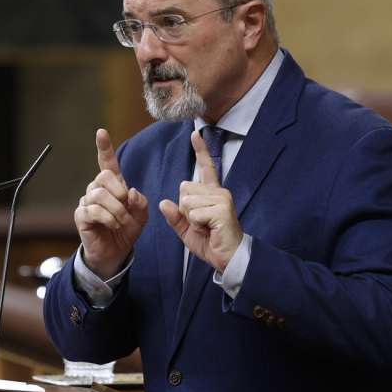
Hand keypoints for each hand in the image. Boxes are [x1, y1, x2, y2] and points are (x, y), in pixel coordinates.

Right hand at [75, 129, 148, 279]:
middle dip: (119, 191)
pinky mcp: (81, 215)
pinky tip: (112, 225)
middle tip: (126, 207)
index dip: (104, 147)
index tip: (101, 132)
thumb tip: (132, 192)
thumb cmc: (126, 230)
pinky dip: (108, 218)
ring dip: (116, 210)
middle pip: (103, 176)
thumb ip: (141, 203)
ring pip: (100, 194)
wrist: (115, 253)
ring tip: (121, 222)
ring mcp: (87, 202)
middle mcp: (97, 190)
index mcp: (112, 186)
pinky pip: (93, 210)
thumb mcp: (141, 216)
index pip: (106, 163)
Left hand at [159, 130, 242, 271]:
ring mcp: (222, 199)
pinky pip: (194, 213)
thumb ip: (175, 217)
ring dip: (191, 219)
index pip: (204, 168)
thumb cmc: (210, 242)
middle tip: (200, 223)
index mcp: (211, 193)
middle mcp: (218, 191)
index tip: (194, 134)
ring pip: (187, 201)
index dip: (200, 150)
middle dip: (185, 209)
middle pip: (184, 188)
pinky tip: (210, 229)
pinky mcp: (222, 209)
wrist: (228, 258)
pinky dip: (197, 225)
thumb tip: (163, 202)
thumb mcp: (187, 230)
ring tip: (206, 227)